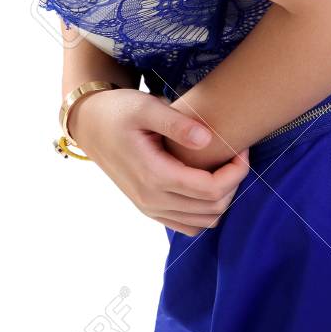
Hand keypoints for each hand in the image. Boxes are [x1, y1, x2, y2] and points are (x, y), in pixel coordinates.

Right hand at [68, 88, 250, 236]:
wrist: (90, 124)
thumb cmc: (118, 110)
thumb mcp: (146, 106)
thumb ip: (177, 123)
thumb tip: (208, 140)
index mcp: (154, 176)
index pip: (212, 189)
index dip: (236, 171)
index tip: (241, 147)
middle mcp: (152, 200)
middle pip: (213, 208)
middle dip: (234, 182)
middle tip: (235, 153)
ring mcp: (150, 208)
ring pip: (204, 222)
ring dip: (222, 198)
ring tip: (223, 167)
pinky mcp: (149, 209)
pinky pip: (188, 224)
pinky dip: (205, 210)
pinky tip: (206, 182)